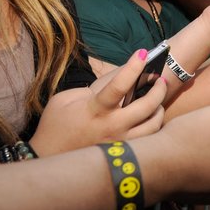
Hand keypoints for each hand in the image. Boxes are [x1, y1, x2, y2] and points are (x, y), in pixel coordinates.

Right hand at [29, 50, 166, 156]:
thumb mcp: (66, 99)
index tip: (142, 53)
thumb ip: (94, 88)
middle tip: (160, 79)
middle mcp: (112, 127)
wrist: (49, 156)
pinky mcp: (123, 152)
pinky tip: (151, 117)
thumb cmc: (57, 124)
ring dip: (159, 109)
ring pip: (153, 125)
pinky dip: (153, 126)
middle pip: (148, 106)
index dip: (133, 67)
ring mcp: (120, 142)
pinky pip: (148, 139)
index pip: (119, 86)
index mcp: (95, 110)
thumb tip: (122, 78)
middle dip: (159, 88)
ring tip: (157, 100)